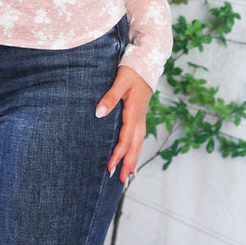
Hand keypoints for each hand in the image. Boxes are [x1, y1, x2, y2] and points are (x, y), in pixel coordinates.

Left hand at [95, 65, 151, 183]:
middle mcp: (140, 118)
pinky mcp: (140, 115)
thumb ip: (110, 96)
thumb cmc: (132, 70)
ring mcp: (141, 117)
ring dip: (133, 159)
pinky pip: (139, 137)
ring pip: (138, 143)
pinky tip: (133, 156)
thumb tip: (99, 113)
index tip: (110, 167)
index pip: (125, 138)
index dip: (118, 154)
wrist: (146, 63)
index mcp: (134, 112)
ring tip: (129, 176)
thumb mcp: (120, 81)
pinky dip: (136, 149)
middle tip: (121, 181)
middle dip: (127, 163)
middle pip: (134, 146)